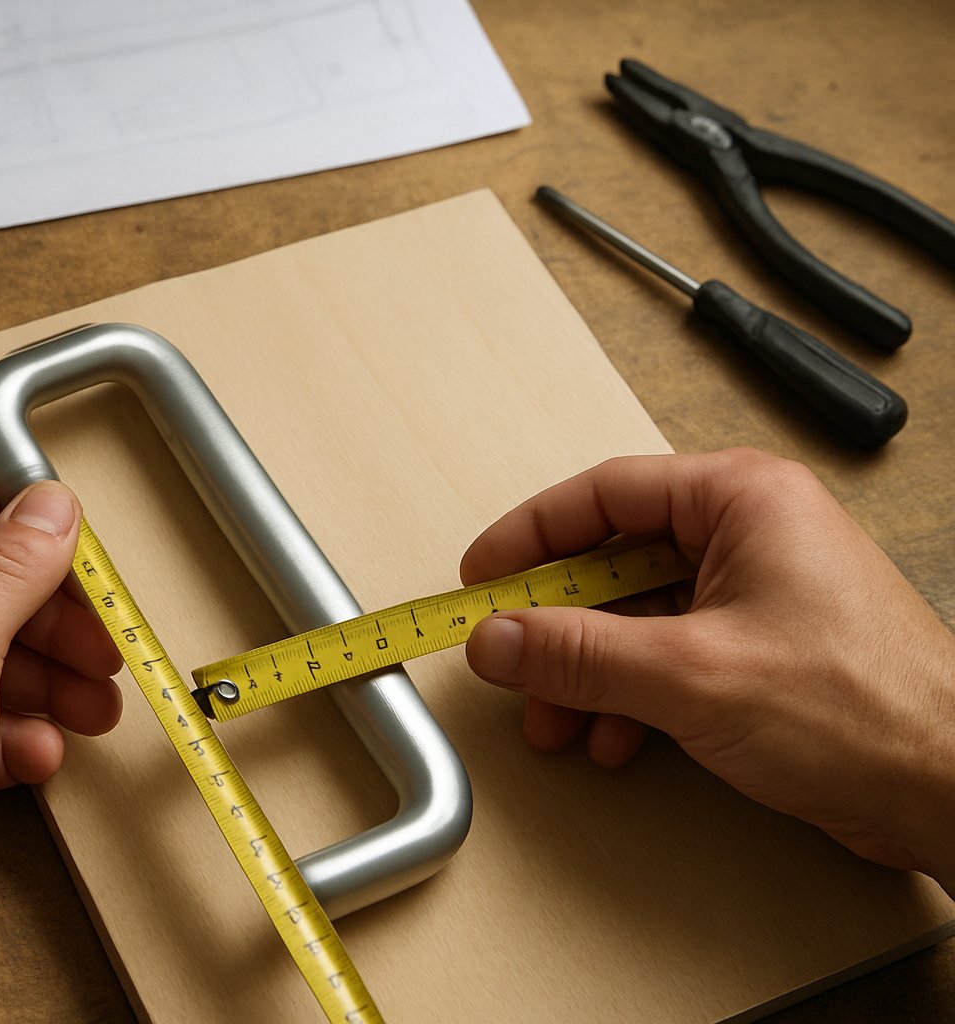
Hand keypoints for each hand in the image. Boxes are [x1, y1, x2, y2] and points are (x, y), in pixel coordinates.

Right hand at [461, 449, 954, 890]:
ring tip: (556, 718)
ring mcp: (758, 594)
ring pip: (636, 616)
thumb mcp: (691, 674)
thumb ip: (579, 653)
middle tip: (509, 655)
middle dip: (557, 624)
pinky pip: (667, 655)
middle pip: (614, 559)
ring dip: (587, 672)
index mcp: (741, 499)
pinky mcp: (762, 651)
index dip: (531, 535)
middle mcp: (750, 535)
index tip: (481, 577)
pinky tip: (613, 737)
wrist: (953, 789)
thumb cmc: (868, 710)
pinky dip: (628, 696)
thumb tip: (499, 638)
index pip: (605, 494)